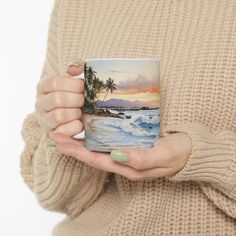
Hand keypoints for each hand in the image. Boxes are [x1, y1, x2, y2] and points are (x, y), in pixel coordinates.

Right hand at [35, 60, 84, 135]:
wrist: (75, 116)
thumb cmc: (76, 95)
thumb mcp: (76, 80)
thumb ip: (76, 68)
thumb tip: (74, 68)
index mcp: (43, 87)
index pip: (54, 82)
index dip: (73, 85)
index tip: (83, 87)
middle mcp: (39, 103)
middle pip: (58, 99)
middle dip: (77, 100)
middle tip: (84, 101)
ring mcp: (43, 119)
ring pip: (59, 115)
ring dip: (76, 113)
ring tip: (80, 112)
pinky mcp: (51, 134)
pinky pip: (63, 131)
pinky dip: (75, 126)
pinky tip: (80, 123)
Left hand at [48, 131, 191, 180]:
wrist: (190, 151)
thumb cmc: (178, 153)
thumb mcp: (164, 155)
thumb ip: (142, 158)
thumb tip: (117, 155)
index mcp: (129, 167)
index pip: (97, 160)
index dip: (77, 152)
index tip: (60, 142)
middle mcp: (124, 162)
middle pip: (93, 155)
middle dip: (73, 146)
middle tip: (55, 134)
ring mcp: (127, 155)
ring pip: (99, 150)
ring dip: (81, 142)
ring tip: (66, 131)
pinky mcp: (131, 147)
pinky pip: (108, 144)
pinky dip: (95, 138)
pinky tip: (90, 130)